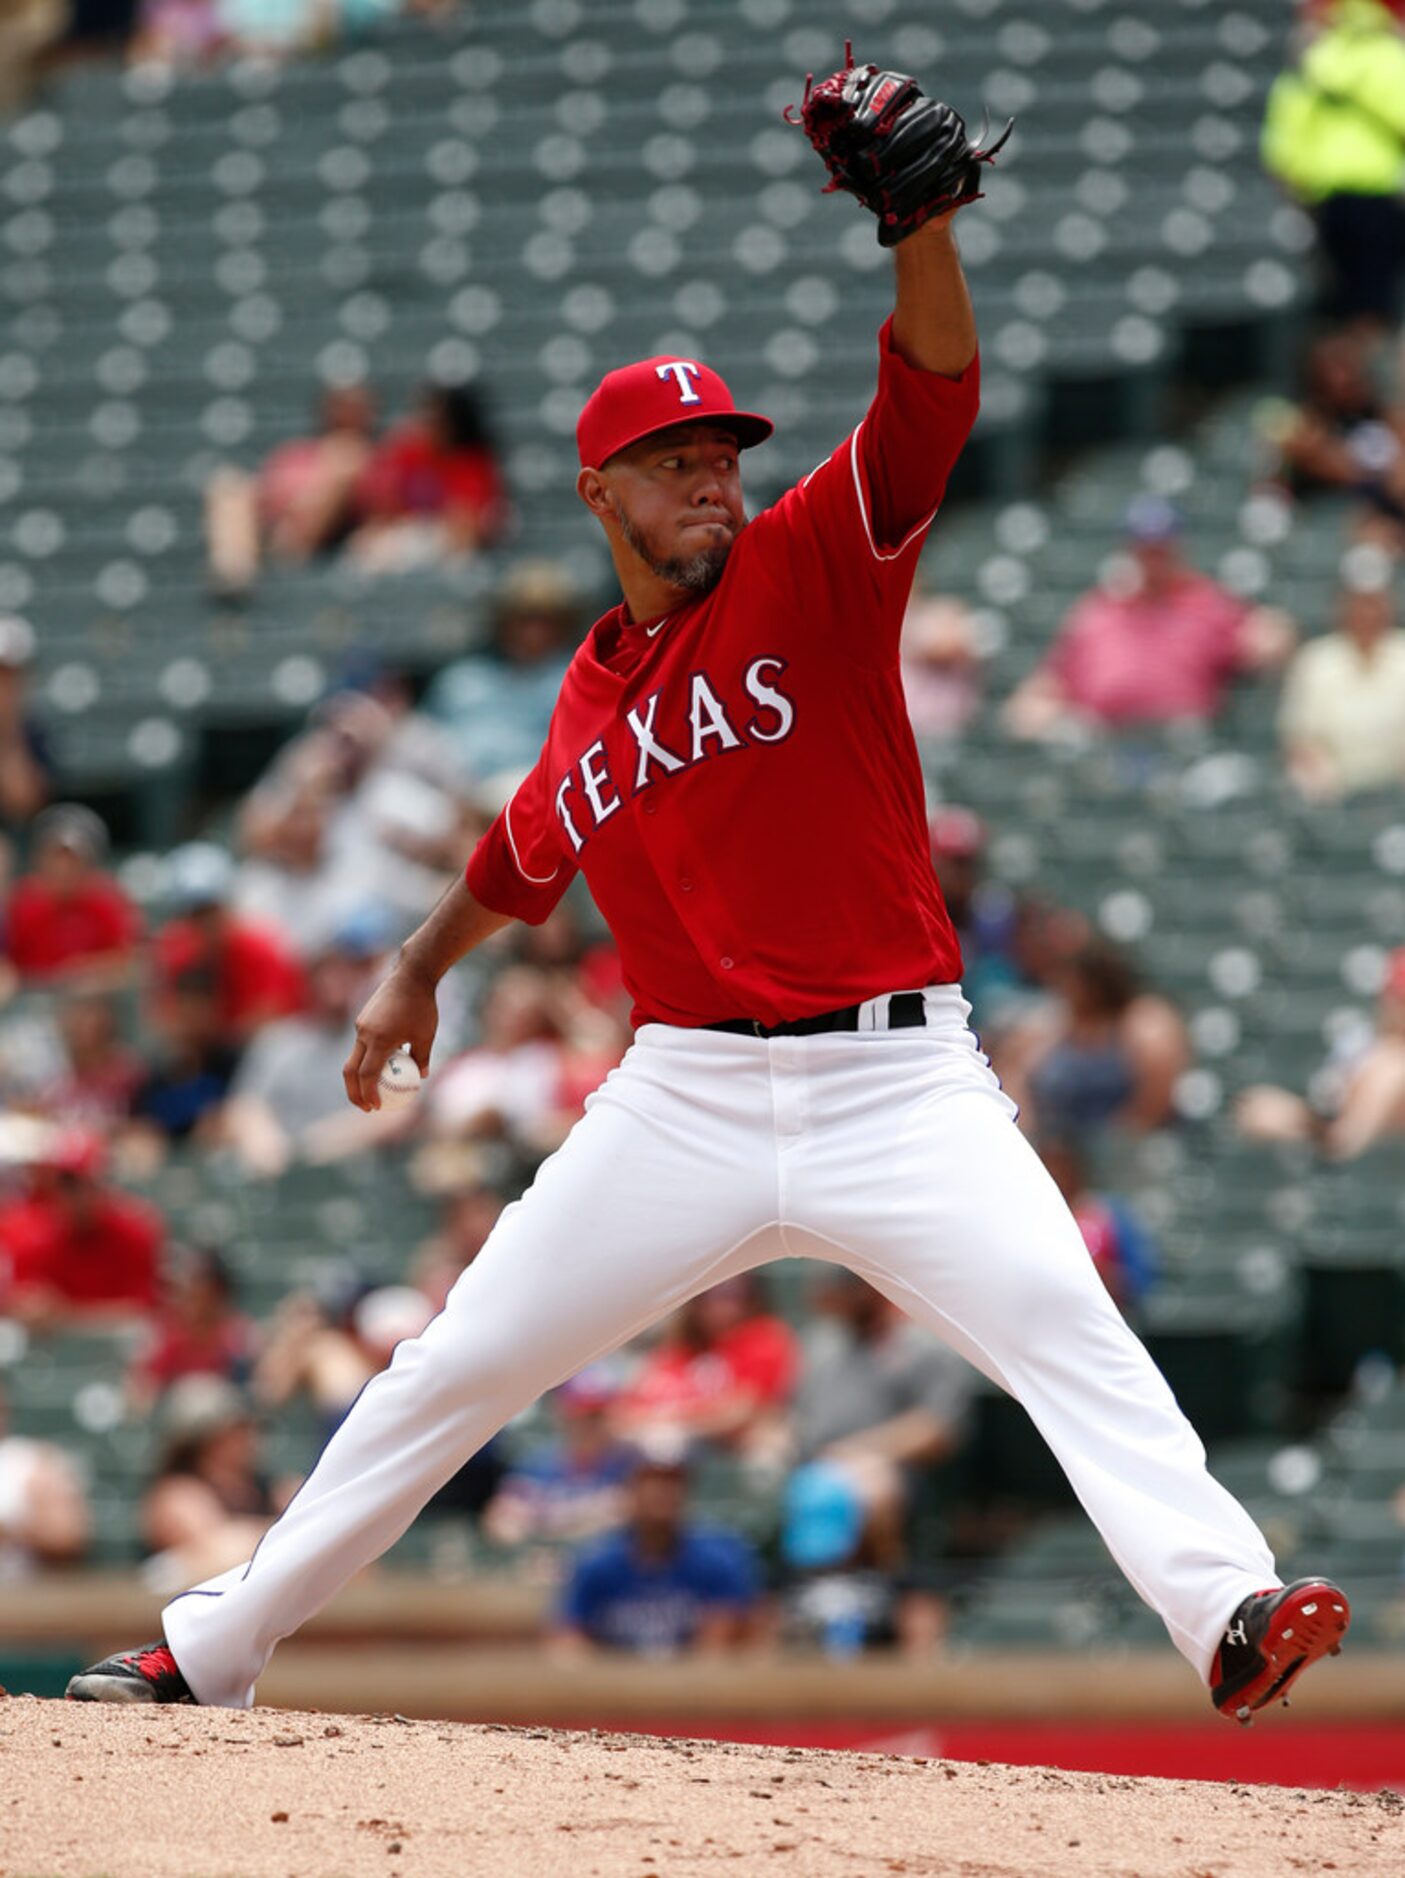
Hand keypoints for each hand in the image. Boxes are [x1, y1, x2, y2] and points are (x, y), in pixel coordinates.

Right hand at [342, 957, 438, 1111]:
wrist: (411, 974)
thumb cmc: (422, 1005)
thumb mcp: (427, 1035)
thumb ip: (422, 1057)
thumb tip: (421, 1077)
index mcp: (379, 1039)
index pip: (367, 1075)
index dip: (369, 1094)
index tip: (376, 1107)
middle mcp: (364, 1033)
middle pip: (350, 1071)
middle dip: (355, 1093)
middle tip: (367, 1107)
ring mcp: (361, 1025)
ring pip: (354, 1058)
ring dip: (360, 1077)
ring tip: (373, 1091)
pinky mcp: (363, 1019)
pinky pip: (361, 1045)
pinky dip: (367, 1059)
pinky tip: (383, 1065)